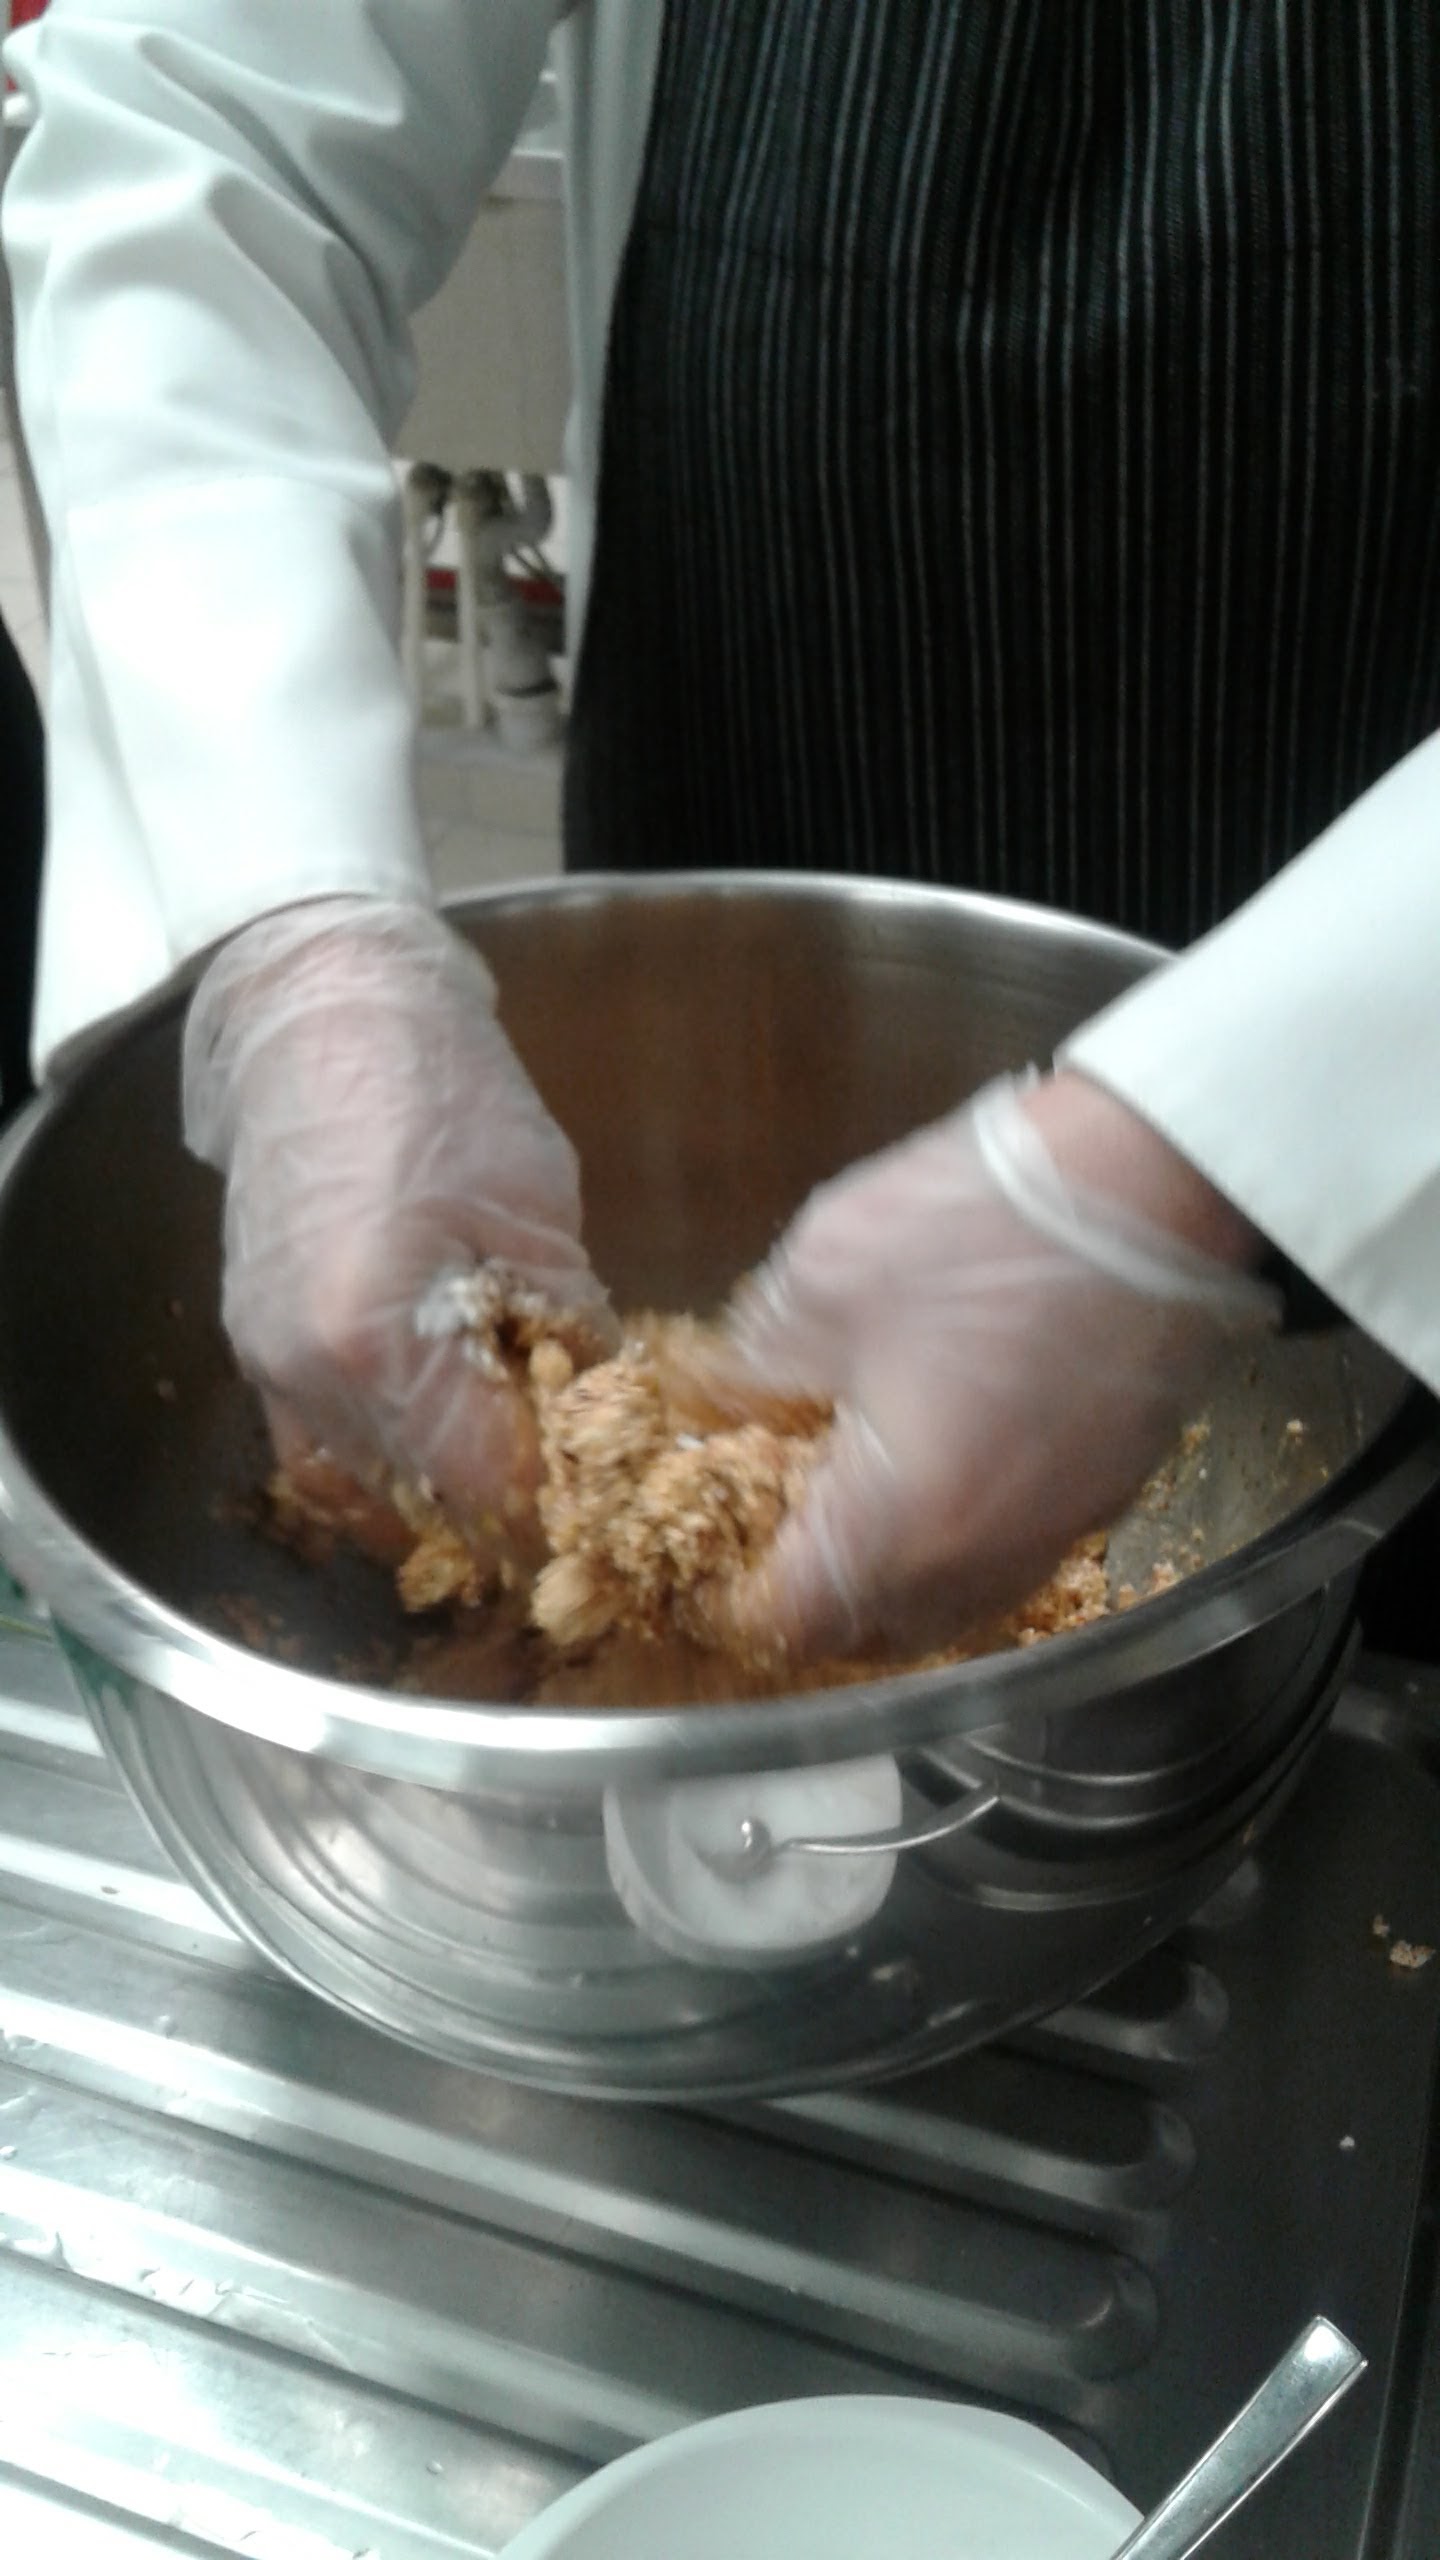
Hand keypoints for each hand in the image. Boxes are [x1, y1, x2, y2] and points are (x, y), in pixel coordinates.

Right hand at [183, 896, 613, 1516]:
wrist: (321, 1016)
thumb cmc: (440, 1091)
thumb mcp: (539, 1217)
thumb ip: (564, 1333)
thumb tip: (595, 1415)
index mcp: (376, 1340)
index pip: (480, 1482)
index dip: (549, 1504)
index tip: (597, 1507)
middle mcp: (305, 1370)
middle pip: (416, 1498)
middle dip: (497, 1510)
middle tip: (565, 1501)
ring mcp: (266, 1359)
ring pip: (359, 1484)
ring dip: (434, 1495)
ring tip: (507, 1480)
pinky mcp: (253, 1340)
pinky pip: (313, 1445)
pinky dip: (376, 1463)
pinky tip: (436, 1450)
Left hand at [720, 1071, 1276, 1661]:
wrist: (1150, 1178)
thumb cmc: (981, 1225)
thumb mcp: (820, 1276)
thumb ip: (755, 1365)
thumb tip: (726, 1402)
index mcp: (902, 1525)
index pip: (800, 1622)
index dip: (742, 1598)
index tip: (715, 1556)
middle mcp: (987, 1556)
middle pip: (882, 1633)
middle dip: (820, 1598)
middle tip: (775, 1532)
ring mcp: (1061, 1528)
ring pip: (957, 1602)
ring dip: (896, 1577)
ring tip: (851, 1507)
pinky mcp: (1110, 1488)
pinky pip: (1015, 1552)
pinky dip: (964, 1537)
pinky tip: (940, 1468)